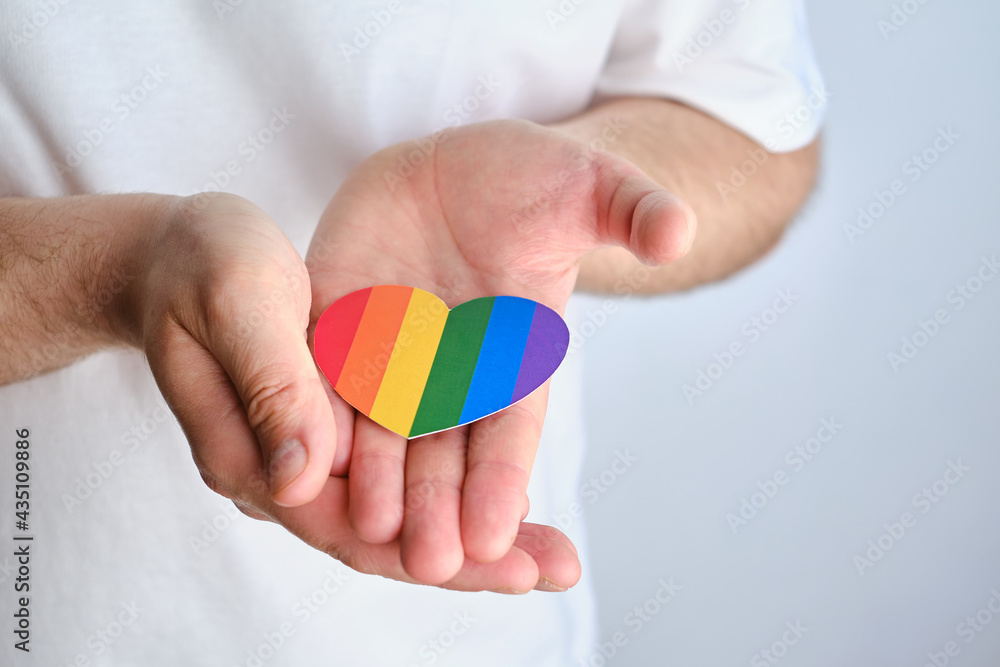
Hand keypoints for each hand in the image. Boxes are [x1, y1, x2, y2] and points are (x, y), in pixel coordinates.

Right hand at [137, 192, 564, 591]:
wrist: (176, 253)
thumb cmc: (198, 264)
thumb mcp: (235, 300)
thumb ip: (270, 382)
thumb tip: (303, 474)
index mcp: (256, 454)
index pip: (349, 527)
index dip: (428, 549)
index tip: (505, 564)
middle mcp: (290, 470)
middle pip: (389, 535)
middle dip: (474, 558)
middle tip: (557, 568)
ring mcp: (315, 452)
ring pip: (404, 508)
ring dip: (474, 527)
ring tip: (553, 550)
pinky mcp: (340, 421)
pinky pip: (404, 463)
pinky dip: (454, 479)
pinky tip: (508, 488)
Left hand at [306, 119, 695, 587]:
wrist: (456, 170)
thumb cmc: (532, 183)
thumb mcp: (591, 187)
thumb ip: (632, 212)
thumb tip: (681, 232)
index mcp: (515, 354)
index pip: (513, 429)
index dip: (504, 480)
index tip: (498, 535)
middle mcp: (453, 370)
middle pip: (445, 452)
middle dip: (439, 507)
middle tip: (433, 563)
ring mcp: (392, 353)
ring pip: (380, 433)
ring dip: (377, 484)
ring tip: (372, 532)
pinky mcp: (337, 326)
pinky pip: (322, 379)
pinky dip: (315, 421)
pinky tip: (305, 463)